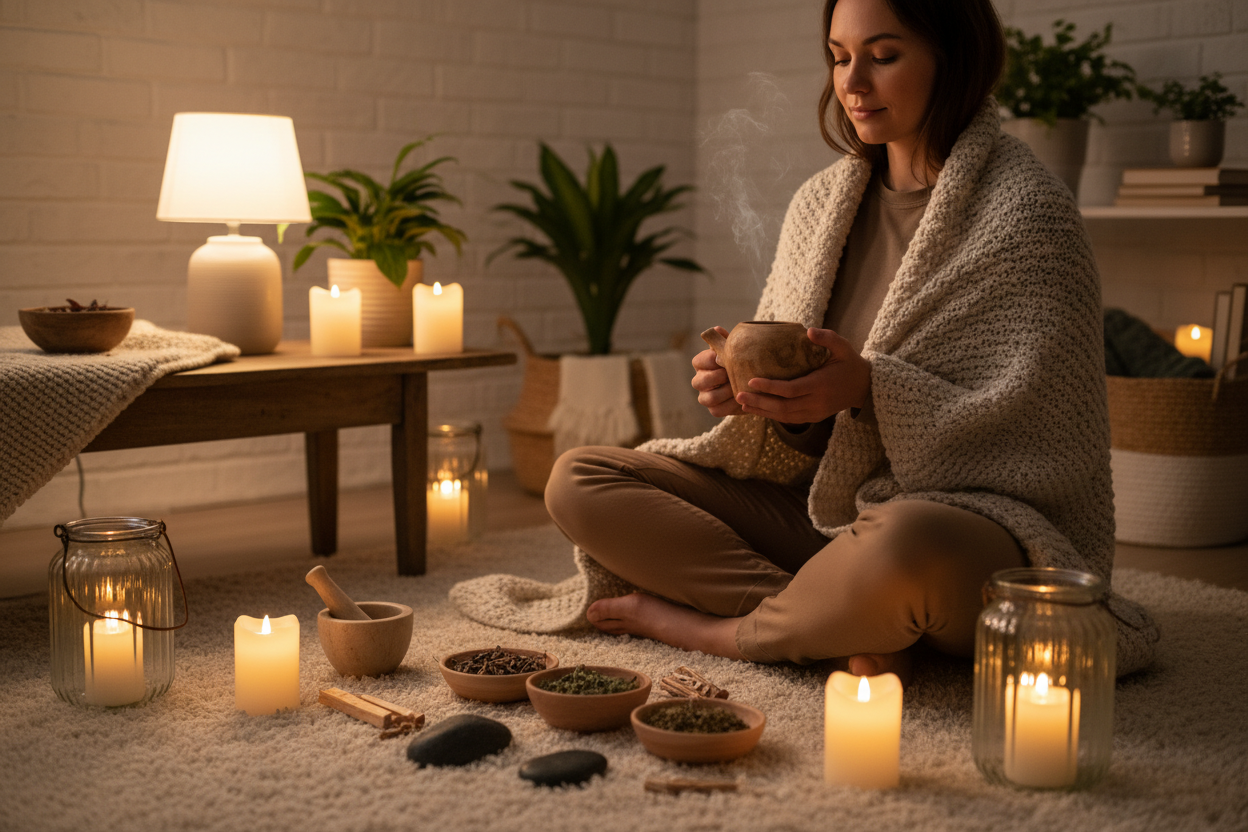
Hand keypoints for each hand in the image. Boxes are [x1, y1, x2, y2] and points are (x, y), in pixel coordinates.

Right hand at [691, 327, 743, 417]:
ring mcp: (705, 396)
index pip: (699, 361)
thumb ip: (727, 341)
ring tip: (738, 386)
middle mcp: (699, 380)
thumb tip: (717, 329)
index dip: (711, 360)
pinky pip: (717, 410)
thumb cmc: (741, 362)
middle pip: (699, 381)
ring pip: (708, 398)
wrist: (754, 382)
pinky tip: (741, 398)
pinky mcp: (715, 409)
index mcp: (701, 363)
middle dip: (717, 378)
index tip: (725, 359)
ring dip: (725, 392)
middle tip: (731, 374)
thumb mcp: (736, 351)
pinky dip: (730, 405)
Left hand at [735, 327, 870, 423]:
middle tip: (739, 394)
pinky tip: (757, 409)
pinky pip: (789, 419)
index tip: (751, 380)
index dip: (770, 387)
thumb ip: (827, 338)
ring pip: (784, 416)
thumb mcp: (843, 347)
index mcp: (821, 384)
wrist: (865, 388)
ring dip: (762, 411)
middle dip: (760, 402)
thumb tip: (808, 331)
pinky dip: (771, 415)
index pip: (791, 389)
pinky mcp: (813, 417)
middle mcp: (816, 402)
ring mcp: (814, 412)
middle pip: (783, 407)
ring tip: (742, 403)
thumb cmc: (850, 363)